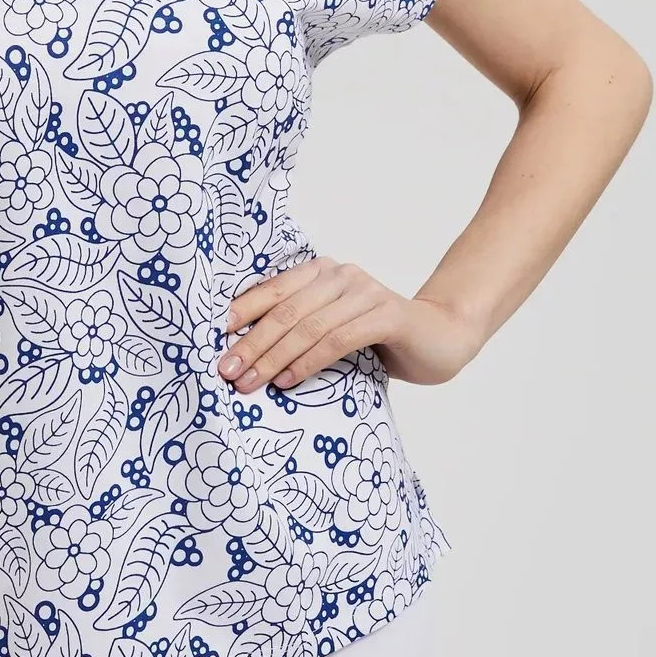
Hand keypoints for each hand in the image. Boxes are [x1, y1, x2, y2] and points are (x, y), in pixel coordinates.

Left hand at [217, 257, 482, 390]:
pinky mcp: (387, 315)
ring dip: (273, 358)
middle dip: (250, 343)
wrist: (443, 337)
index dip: (240, 313)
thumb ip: (301, 330)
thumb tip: (245, 355)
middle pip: (284, 311)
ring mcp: (365, 292)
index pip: (272, 290)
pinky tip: (289, 382)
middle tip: (226, 371)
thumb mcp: (334, 329)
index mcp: (321, 273)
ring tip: (249, 383)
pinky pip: (338, 338)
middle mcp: (340, 275)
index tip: (212, 338)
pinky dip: (309, 361)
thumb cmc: (380, 339)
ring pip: (307, 326)